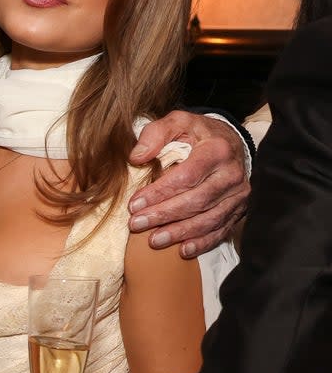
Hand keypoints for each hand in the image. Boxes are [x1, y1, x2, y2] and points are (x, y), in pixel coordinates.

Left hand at [127, 111, 248, 257]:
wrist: (232, 143)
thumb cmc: (199, 134)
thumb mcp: (179, 122)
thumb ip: (155, 133)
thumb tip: (137, 157)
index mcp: (217, 150)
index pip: (186, 176)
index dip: (159, 192)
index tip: (134, 204)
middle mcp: (231, 174)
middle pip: (196, 200)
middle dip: (164, 215)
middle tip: (137, 225)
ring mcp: (238, 195)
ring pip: (208, 219)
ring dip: (179, 232)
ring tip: (153, 240)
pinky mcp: (239, 210)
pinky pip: (220, 230)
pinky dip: (202, 242)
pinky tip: (183, 250)